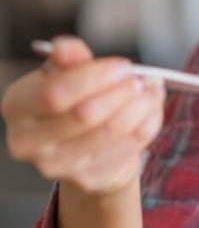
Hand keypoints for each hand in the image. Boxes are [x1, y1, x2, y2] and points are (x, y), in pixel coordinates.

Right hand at [2, 37, 164, 196]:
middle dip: (123, 92)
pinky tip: (151, 110)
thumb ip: (69, 58)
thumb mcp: (67, 73)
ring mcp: (57, 167)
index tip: (124, 66)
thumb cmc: (75, 100)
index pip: (55, 93)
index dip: (96, 77)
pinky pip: (131, 147)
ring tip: (152, 90)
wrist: (86, 145)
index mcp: (17, 106)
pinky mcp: (89, 180)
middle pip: (86, 115)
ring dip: (142, 106)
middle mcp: (28, 142)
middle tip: (142, 80)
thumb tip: (65, 46)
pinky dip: (149, 123)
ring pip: (113, 131)